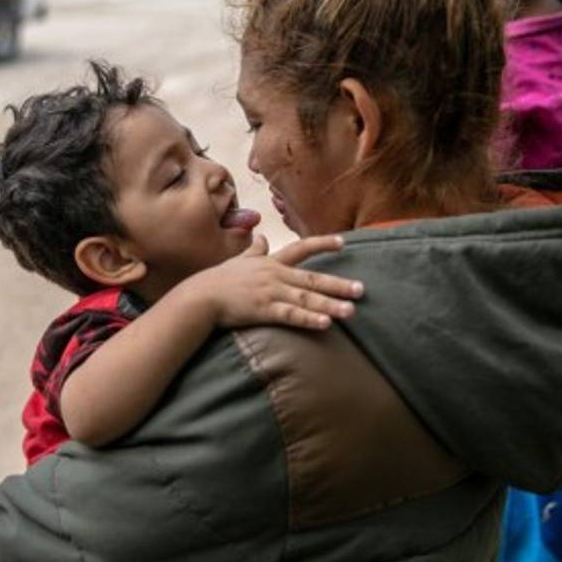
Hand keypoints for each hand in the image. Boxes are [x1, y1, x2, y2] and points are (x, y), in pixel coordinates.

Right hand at [188, 233, 363, 330]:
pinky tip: (325, 324)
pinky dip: (308, 320)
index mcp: (271, 262)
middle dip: (338, 285)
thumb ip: (255, 250)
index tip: (344, 243)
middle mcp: (275, 275)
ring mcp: (270, 293)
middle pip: (312, 279)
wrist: (200, 296)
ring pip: (306, 299)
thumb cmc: (219, 280)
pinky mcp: (262, 310)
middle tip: (361, 289)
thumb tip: (261, 237)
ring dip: (330, 305)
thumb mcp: (239, 260)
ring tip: (351, 311)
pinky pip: (290, 316)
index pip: (302, 248)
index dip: (323, 244)